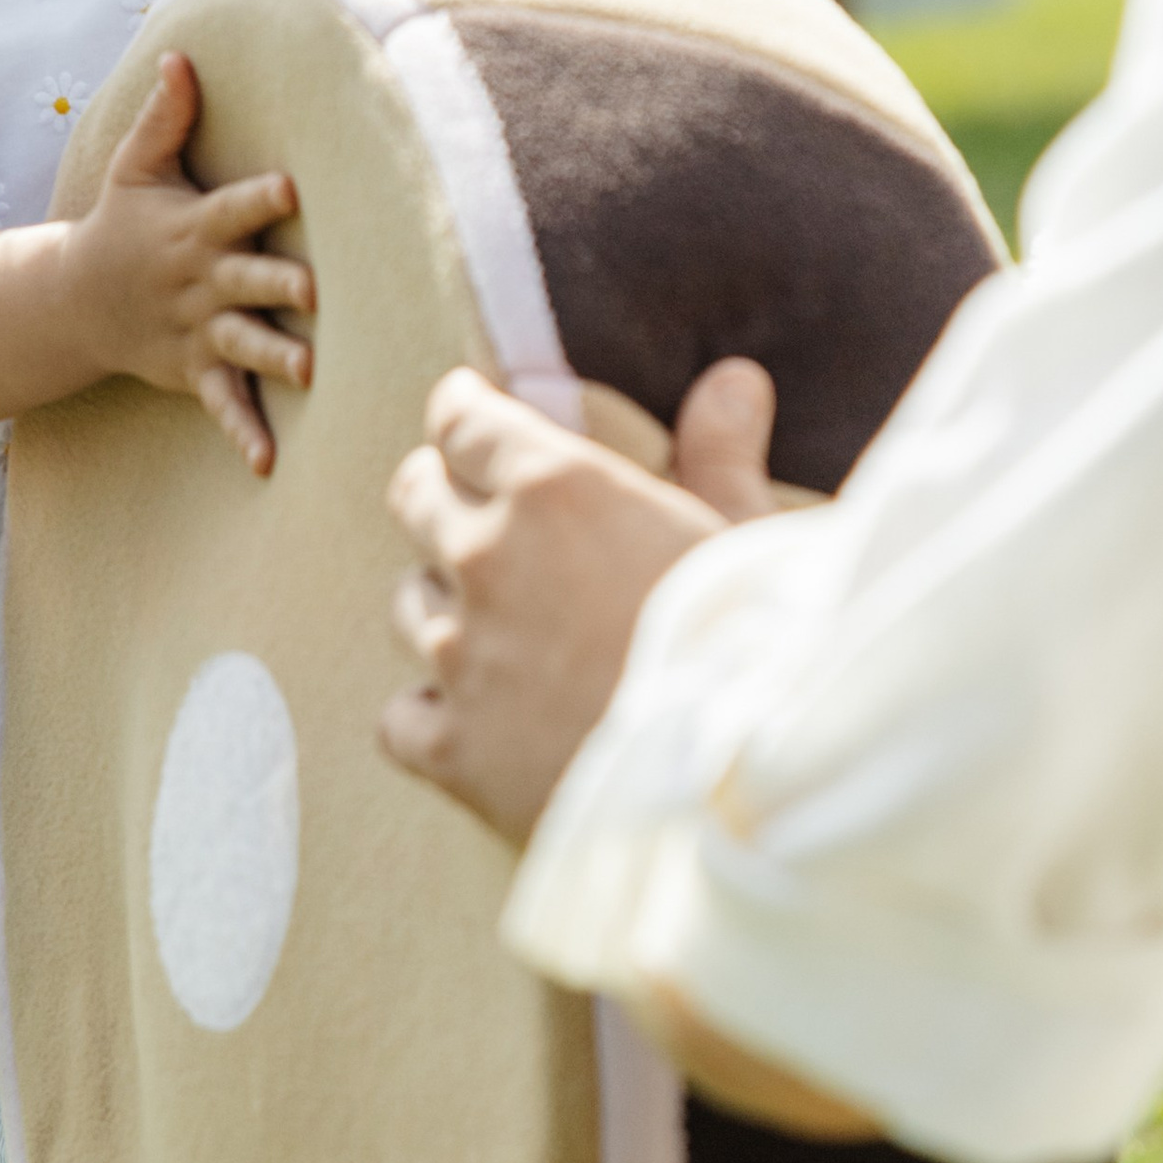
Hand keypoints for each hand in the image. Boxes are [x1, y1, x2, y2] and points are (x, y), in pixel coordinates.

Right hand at [63, 51, 314, 473]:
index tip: (293, 186)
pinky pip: (222, 404)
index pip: (232, 208)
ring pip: (242, 344)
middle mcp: (199, 282)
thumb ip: (165, 117)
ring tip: (309, 369)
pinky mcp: (195, 370)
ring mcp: (197, 331)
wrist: (73, 302)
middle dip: (277, 285)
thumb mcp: (132, 168)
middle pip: (244, 281)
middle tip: (314, 288)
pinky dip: (241, 431)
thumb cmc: (120, 223)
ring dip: (273, 356)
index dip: (260, 197)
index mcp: (194, 229)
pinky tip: (267, 461)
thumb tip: (181, 54)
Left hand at [382, 358, 780, 840]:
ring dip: (443, 604)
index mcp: (555, 487)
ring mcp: (462, 658)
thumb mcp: (748, 532)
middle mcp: (488, 559)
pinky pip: (400, 718)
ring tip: (492, 622)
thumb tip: (732, 379)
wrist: (744, 783)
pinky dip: (428, 714)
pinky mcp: (457, 751)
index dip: (464, 412)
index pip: (462, 420)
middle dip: (437, 491)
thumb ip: (720, 452)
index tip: (469, 410)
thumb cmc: (761, 646)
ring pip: (409, 605)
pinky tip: (471, 719)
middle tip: (471, 507)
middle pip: (415, 498)